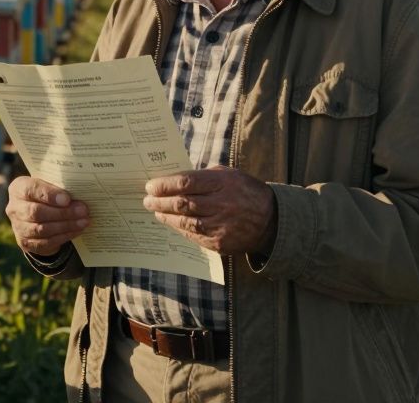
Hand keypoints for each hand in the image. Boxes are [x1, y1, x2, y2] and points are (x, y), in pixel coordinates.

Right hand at [6, 176, 89, 256]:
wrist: (35, 214)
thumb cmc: (46, 195)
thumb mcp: (49, 185)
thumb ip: (58, 188)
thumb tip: (77, 199)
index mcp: (19, 188)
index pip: (31, 190)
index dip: (49, 195)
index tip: (67, 199)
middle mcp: (14, 208)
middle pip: (37, 212)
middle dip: (62, 213)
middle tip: (83, 211)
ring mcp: (18, 227)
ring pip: (42, 229)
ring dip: (66, 226)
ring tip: (83, 221)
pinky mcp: (25, 242)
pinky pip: (45, 242)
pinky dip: (63, 236)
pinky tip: (77, 230)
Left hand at [143, 167, 276, 255]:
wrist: (271, 221)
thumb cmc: (246, 192)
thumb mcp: (230, 175)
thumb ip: (204, 176)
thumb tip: (174, 179)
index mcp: (223, 183)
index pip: (186, 182)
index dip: (165, 185)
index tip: (150, 185)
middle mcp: (222, 204)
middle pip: (182, 203)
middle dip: (160, 201)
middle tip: (147, 199)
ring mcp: (220, 226)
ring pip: (185, 222)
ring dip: (165, 216)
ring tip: (155, 210)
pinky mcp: (219, 243)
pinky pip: (193, 235)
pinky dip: (179, 228)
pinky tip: (171, 222)